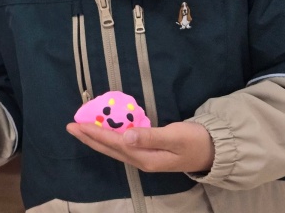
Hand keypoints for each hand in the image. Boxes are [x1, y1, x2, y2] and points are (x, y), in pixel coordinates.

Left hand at [66, 120, 213, 172]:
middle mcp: (141, 160)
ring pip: (114, 148)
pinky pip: (122, 145)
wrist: (214, 151)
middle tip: (70, 126)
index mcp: (145, 157)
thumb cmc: (195, 140)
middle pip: (109, 148)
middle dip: (89, 137)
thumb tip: (126, 136)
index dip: (94, 133)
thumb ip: (150, 136)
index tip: (78, 124)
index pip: (114, 143)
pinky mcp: (148, 152)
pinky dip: (109, 137)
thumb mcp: (174, 136)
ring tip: (81, 128)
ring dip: (97, 138)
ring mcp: (144, 157)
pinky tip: (103, 131)